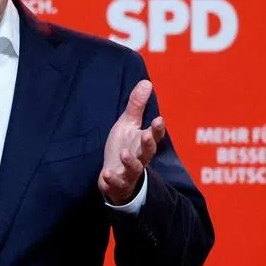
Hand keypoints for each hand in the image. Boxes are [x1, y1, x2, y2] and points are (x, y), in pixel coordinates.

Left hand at [99, 80, 165, 204]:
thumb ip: (136, 106)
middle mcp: (140, 157)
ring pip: (135, 169)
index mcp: (143, 142)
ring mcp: (130, 172)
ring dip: (131, 162)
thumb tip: (147, 82)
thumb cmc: (124, 147)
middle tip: (146, 135)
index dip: (157, 128)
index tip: (159, 119)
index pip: (154, 135)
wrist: (116, 177)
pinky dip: (113, 179)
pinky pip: (118, 183)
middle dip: (148, 144)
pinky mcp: (119, 183)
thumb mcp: (128, 125)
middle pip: (148, 152)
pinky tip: (106, 173)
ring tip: (124, 154)